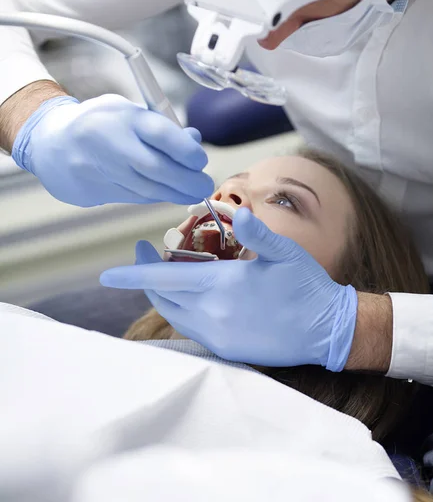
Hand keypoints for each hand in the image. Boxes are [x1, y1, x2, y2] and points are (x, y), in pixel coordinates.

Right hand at [12, 95, 213, 206]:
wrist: (52, 145)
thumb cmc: (101, 122)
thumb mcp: (130, 111)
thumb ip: (162, 125)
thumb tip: (194, 141)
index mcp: (122, 116)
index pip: (160, 134)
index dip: (186, 150)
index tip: (201, 160)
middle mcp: (111, 144)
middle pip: (156, 169)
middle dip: (188, 181)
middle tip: (205, 184)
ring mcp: (103, 171)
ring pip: (148, 189)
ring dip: (176, 193)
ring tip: (193, 191)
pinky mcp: (98, 191)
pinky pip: (137, 197)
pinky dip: (157, 196)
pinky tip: (169, 192)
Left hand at [100, 208, 357, 369]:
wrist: (328, 330)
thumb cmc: (306, 286)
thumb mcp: (285, 252)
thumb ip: (258, 233)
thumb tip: (239, 214)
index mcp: (221, 287)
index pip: (164, 279)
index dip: (134, 273)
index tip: (110, 271)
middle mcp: (212, 314)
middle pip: (163, 298)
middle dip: (145, 278)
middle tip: (144, 255)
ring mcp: (219, 335)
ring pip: (174, 315)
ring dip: (162, 296)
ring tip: (164, 274)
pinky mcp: (228, 349)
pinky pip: (191, 330)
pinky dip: (180, 312)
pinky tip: (188, 299)